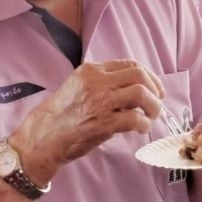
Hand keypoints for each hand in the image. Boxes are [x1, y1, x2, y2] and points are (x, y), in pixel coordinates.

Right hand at [9, 60, 164, 184]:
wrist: (43, 136)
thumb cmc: (62, 115)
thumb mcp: (79, 87)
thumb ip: (103, 84)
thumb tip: (135, 89)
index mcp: (92, 70)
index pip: (130, 64)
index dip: (149, 76)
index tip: (156, 88)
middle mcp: (96, 81)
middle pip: (139, 75)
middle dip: (155, 89)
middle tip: (158, 102)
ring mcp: (100, 101)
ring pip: (141, 93)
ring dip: (153, 106)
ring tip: (152, 116)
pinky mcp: (102, 122)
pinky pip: (134, 118)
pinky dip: (144, 123)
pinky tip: (141, 128)